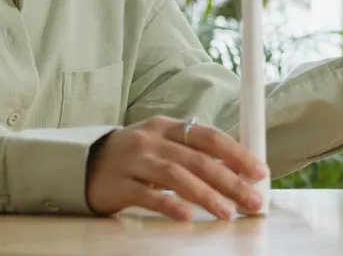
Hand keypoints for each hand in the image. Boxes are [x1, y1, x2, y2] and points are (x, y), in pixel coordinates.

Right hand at [85, 116, 267, 220]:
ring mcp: (133, 161)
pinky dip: (170, 205)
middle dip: (230, 180)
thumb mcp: (163, 146)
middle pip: (197, 159)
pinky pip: (147, 196)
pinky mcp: (118, 185)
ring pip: (176, 176)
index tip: (260, 172)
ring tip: (228, 212)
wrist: (83, 164)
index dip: (237, 153)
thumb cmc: (134, 157)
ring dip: (206, 195)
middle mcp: (151, 140)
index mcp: (167, 127)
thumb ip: (194, 154)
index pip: (209, 136)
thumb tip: (237, 172)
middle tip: (253, 200)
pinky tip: (187, 216)